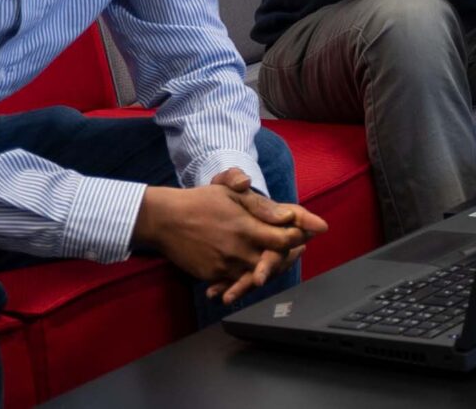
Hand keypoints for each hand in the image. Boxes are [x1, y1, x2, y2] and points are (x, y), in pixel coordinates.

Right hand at [132, 179, 319, 305]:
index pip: (284, 239)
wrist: (165, 220)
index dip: (300, 237)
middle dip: (290, 257)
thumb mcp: (232, 194)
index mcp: (247, 228)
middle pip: (275, 262)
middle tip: (300, 250)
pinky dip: (247, 278)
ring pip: (257, 275)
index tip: (310, 233)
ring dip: (270, 268)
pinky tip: (255, 272)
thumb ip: (261, 206)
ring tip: (280, 259)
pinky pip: (236, 281)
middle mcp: (239, 250)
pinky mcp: (212, 275)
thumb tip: (288, 217)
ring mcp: (225, 266)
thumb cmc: (201, 201)